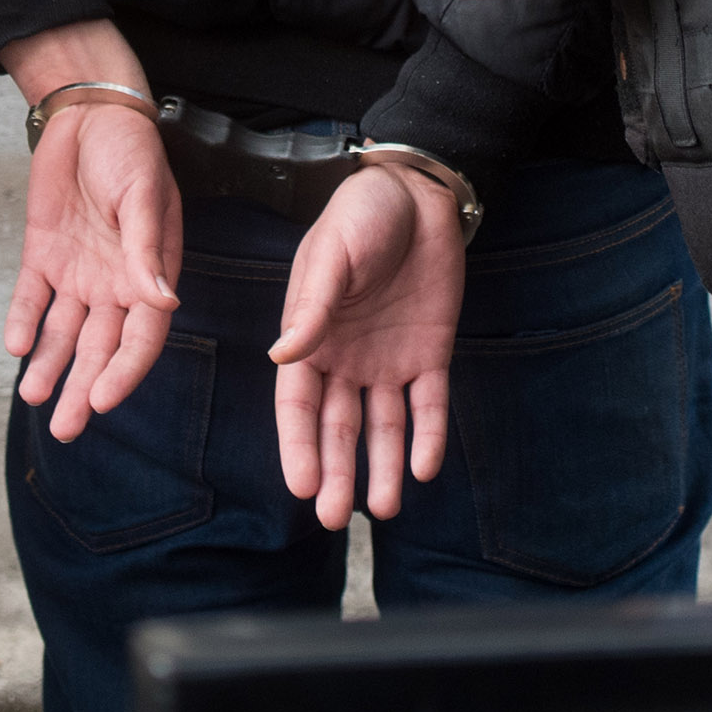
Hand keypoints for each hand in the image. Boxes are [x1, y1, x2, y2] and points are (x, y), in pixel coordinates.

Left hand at [0, 23, 181, 439]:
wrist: (88, 114)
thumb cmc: (131, 151)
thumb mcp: (143, 196)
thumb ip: (145, 251)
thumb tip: (164, 302)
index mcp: (149, 274)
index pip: (140, 337)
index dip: (123, 372)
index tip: (101, 401)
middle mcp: (113, 283)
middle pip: (98, 348)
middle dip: (82, 388)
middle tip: (65, 427)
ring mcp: (77, 273)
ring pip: (62, 333)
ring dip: (49, 365)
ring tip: (34, 397)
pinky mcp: (42, 257)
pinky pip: (31, 298)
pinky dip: (23, 322)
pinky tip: (15, 347)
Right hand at [272, 164, 464, 528]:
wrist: (417, 193)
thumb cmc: (360, 217)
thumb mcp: (330, 256)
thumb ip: (311, 307)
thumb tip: (281, 355)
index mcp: (310, 338)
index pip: (298, 405)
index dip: (298, 446)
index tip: (303, 487)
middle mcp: (346, 359)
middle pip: (338, 428)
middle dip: (336, 472)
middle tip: (337, 518)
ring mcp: (388, 360)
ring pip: (382, 427)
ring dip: (383, 467)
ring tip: (385, 507)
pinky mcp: (430, 354)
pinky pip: (428, 404)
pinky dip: (426, 436)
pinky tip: (425, 467)